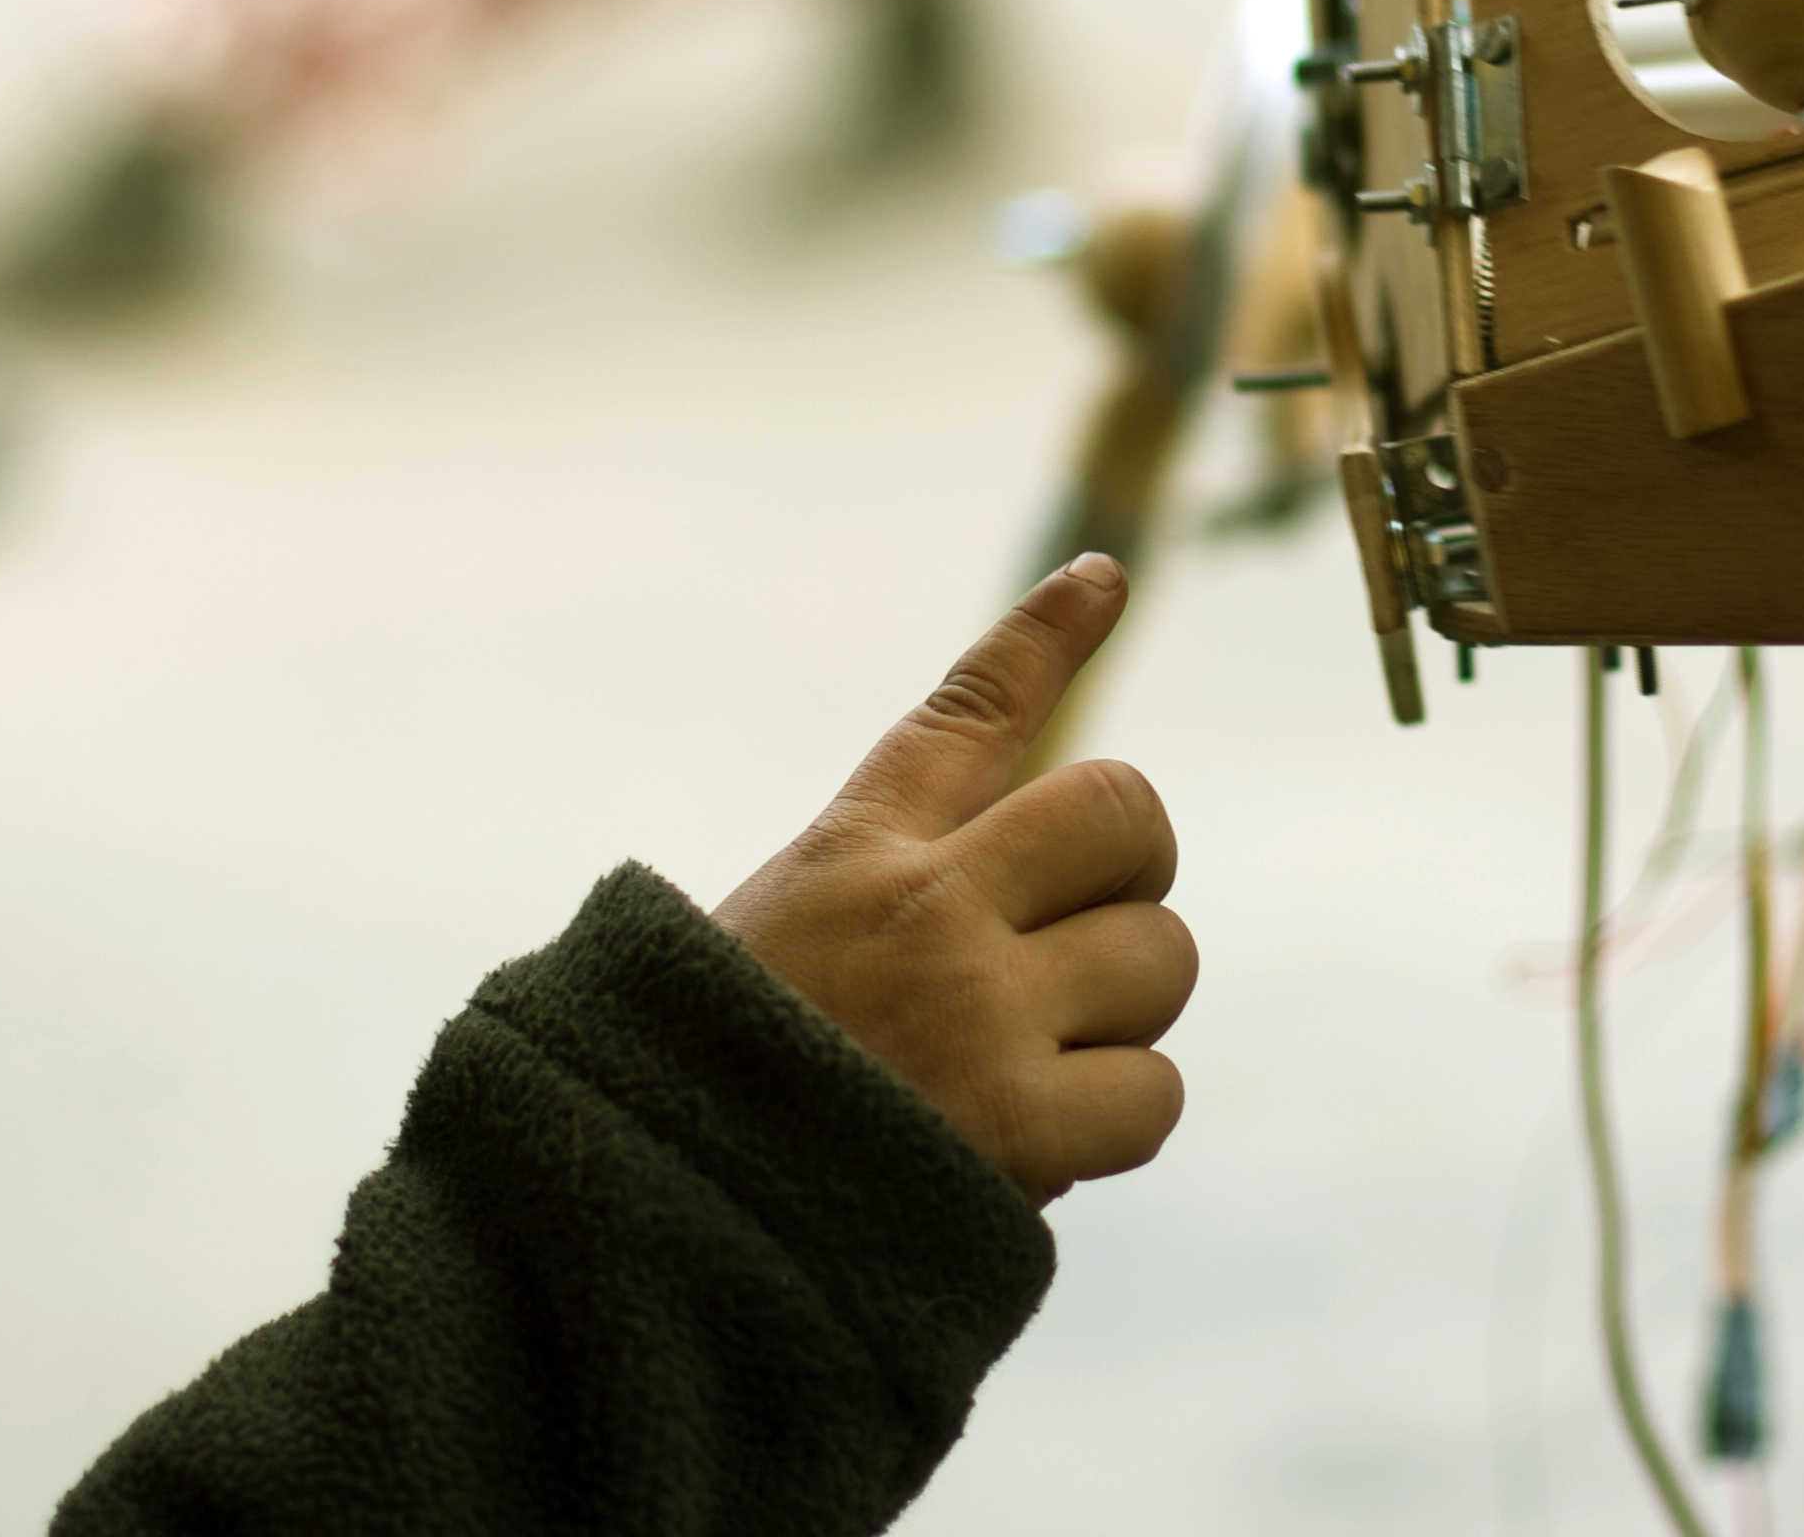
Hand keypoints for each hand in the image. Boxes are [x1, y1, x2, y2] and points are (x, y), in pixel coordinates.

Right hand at [713, 555, 1193, 1202]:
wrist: (645, 1225)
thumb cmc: (697, 1092)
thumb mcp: (762, 945)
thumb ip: (881, 904)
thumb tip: (1007, 888)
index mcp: (852, 851)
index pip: (971, 712)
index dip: (1045, 635)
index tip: (1104, 579)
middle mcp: (927, 908)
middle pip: (1123, 814)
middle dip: (1128, 873)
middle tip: (1084, 936)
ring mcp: (980, 1012)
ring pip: (1159, 960)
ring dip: (1123, 1016)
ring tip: (1036, 1066)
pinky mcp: (1019, 1126)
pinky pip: (1151, 1095)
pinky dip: (1113, 1122)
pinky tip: (1038, 1147)